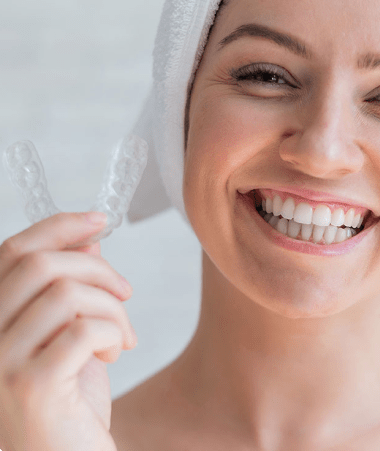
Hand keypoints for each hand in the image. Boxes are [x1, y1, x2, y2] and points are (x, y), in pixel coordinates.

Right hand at [0, 212, 137, 450]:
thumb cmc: (67, 401)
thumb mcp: (69, 335)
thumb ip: (70, 288)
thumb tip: (89, 241)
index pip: (12, 252)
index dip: (58, 227)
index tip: (99, 219)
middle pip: (43, 264)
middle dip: (99, 270)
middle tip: (125, 294)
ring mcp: (0, 363)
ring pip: (69, 293)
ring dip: (112, 308)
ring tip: (122, 336)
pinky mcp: (32, 386)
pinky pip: (85, 329)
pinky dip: (114, 333)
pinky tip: (116, 354)